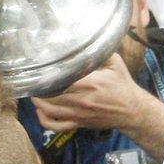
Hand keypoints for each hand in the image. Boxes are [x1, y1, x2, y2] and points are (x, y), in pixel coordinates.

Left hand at [31, 54, 163, 135]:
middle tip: (32, 79)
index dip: (47, 76)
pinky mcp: (78, 123)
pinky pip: (56, 126)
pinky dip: (44, 120)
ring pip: (49, 111)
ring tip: (33, 92)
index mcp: (90, 83)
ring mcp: (78, 114)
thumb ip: (101, 51)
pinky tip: (41, 111)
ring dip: (37, 102)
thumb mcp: (115, 63)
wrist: (132, 111)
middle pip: (51, 96)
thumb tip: (87, 37)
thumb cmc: (122, 85)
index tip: (39, 68)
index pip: (61, 80)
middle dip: (38, 88)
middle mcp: (81, 100)